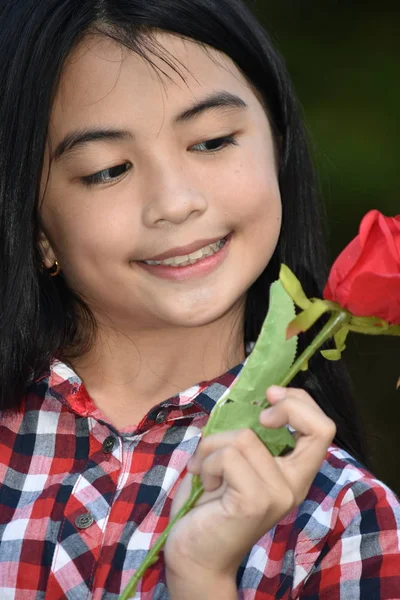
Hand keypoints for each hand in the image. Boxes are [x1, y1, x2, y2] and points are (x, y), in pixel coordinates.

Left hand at [164, 386, 335, 583]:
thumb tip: (246, 400)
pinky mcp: (256, 502)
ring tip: (204, 469)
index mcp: (292, 473)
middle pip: (319, 428)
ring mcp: (278, 494)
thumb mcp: (233, 460)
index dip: (301, 403)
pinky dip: (206, 463)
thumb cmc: (209, 503)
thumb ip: (247, 434)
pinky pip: (228, 456)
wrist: (193, 553)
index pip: (323, 429)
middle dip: (289, 405)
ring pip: (245, 437)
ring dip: (212, 446)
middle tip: (260, 416)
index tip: (270, 397)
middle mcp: (294, 485)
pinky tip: (205, 484)